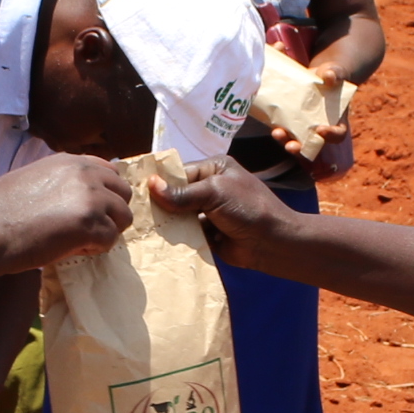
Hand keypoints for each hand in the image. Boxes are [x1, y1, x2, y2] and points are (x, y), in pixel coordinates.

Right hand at [0, 152, 133, 267]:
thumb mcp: (33, 176)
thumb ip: (61, 179)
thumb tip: (76, 194)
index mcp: (71, 161)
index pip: (110, 172)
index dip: (104, 194)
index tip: (90, 210)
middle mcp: (86, 174)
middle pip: (123, 193)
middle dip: (110, 213)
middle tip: (86, 228)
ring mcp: (91, 198)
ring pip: (123, 217)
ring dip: (106, 231)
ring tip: (79, 240)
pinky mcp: (91, 224)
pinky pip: (111, 240)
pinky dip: (96, 249)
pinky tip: (72, 249)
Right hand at [150, 157, 303, 264]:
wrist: (273, 242)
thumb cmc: (248, 209)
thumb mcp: (214, 193)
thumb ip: (182, 193)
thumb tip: (151, 184)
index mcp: (215, 169)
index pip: (181, 172)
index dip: (162, 182)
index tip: (140, 192)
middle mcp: (212, 188)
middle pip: (178, 195)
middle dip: (164, 205)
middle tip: (140, 213)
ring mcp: (210, 212)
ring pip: (181, 216)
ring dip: (170, 223)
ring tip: (148, 229)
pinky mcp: (210, 234)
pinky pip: (188, 234)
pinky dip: (180, 239)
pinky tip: (163, 242)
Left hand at [265, 62, 355, 181]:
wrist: (315, 74)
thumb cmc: (329, 75)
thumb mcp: (334, 71)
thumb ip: (335, 73)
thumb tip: (329, 76)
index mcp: (337, 119)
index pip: (338, 134)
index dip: (331, 135)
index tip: (320, 130)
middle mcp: (320, 128)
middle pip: (313, 145)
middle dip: (301, 148)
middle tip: (292, 146)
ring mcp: (304, 127)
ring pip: (296, 141)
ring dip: (285, 141)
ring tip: (277, 133)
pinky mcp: (291, 122)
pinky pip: (284, 130)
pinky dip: (278, 129)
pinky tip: (270, 123)